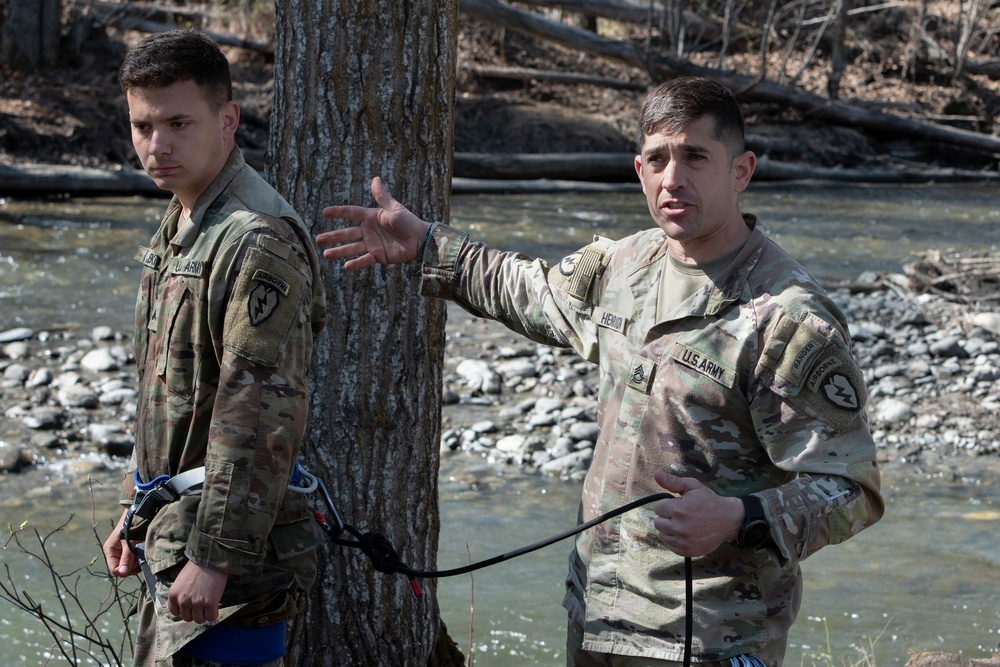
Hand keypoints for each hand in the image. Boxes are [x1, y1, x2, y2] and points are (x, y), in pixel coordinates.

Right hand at [103, 508, 138, 577]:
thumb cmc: (132, 526)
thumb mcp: (129, 542)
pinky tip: (143, 553)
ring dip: (136, 563)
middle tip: (140, 559)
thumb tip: (123, 572)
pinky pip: (133, 560)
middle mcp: (115, 553)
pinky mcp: (129, 551)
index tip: (135, 565)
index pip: (115, 569)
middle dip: (132, 567)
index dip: (125, 570)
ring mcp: (122, 553)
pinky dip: (138, 559)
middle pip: (122, 569)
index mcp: (110, 551)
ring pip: (129, 566)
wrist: (138, 514)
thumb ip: (126, 557)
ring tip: (142, 554)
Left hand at [167, 560, 228, 623]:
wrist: (211, 558)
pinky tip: (215, 606)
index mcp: (173, 595)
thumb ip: (181, 593)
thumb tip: (186, 605)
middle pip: (188, 618)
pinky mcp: (210, 604)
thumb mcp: (181, 581)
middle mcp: (183, 601)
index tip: (191, 605)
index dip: (184, 610)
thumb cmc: (197, 567)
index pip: (175, 613)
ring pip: (199, 620)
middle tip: (201, 603)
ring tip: (209, 604)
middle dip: (195, 612)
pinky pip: (211, 618)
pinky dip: (213, 614)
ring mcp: (196, 604)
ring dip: (204, 614)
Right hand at [317, 176, 431, 269]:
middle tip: (318, 239)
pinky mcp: (379, 256)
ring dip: (339, 251)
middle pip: (347, 233)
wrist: (420, 239)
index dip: (338, 212)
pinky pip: (365, 260)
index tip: (324, 213)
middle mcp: (369, 231)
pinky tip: (345, 266)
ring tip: (326, 254)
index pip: (351, 213)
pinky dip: (356, 263)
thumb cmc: (408, 221)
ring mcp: (373, 244)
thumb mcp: (394, 208)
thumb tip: (375, 178)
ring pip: (352, 248)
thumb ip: (382, 196)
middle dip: (332, 236)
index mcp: (371, 217)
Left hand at [652, 471, 743, 556]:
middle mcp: (680, 528)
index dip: (668, 504)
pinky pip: (671, 546)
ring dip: (670, 529)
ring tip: (683, 524)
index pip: (658, 508)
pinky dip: (675, 540)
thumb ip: (673, 481)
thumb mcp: (693, 486)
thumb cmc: (709, 501)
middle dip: (667, 517)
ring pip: (663, 535)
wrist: (728, 520)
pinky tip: (685, 533)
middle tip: (681, 514)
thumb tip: (656, 474)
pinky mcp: (688, 551)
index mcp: (679, 510)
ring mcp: (684, 541)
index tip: (678, 504)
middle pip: (658, 523)